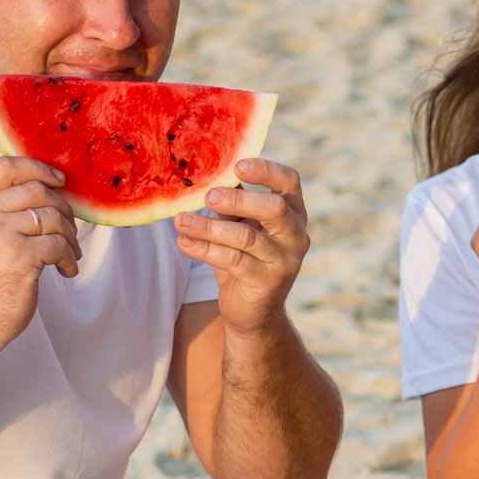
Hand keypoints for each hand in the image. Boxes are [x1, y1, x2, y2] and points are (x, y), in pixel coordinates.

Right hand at [0, 156, 79, 351]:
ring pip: (53, 216)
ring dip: (70, 236)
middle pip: (37, 190)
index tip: (59, 180)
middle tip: (69, 231)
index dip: (37, 168)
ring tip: (69, 254)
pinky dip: (70, 258)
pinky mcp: (19, 256)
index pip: (5, 166)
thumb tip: (48, 188)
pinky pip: (60, 244)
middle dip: (63, 209)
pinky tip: (66, 271)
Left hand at [173, 161, 311, 333]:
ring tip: (181, 221)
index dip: (266, 170)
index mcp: (294, 214)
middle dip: (238, 200)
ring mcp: (285, 261)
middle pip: (274, 208)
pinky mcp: (267, 283)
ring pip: (247, 237)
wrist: (253, 313)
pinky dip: (205, 249)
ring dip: (209, 227)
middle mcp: (296, 236)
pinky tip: (184, 242)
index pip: (290, 182)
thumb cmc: (245, 260)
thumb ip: (232, 203)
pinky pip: (233, 261)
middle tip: (208, 197)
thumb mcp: (240, 226)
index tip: (237, 166)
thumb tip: (208, 171)